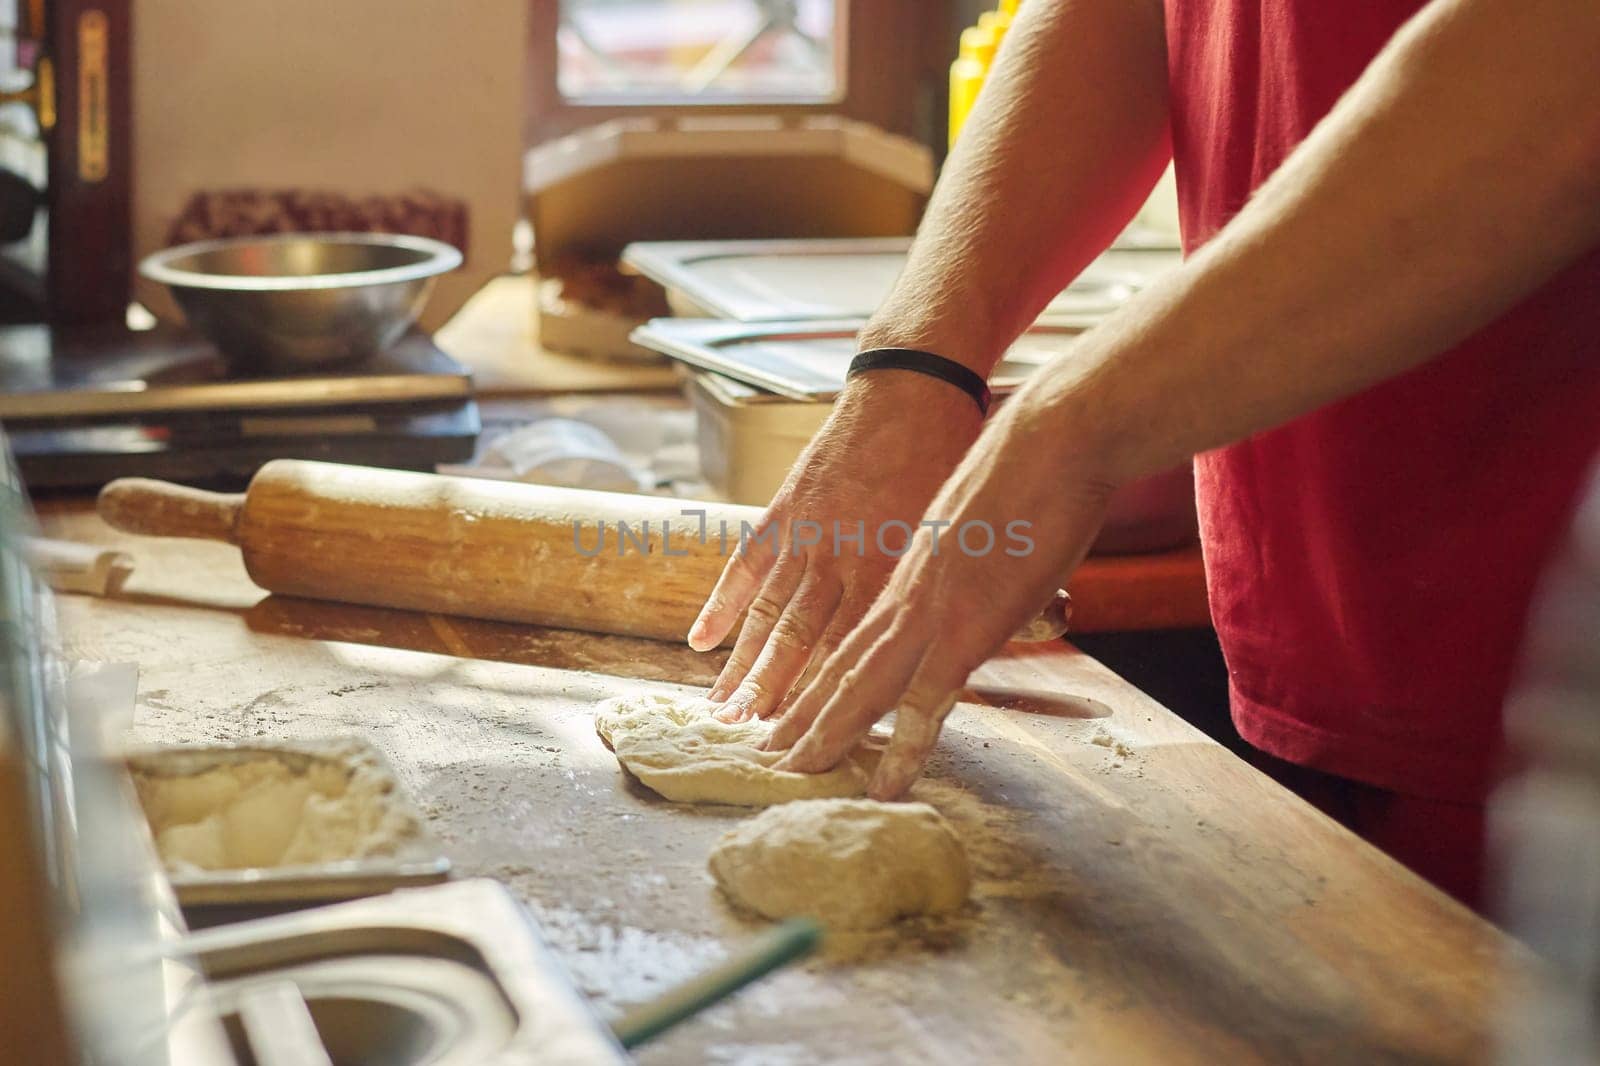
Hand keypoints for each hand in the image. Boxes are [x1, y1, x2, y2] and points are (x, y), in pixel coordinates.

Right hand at [688, 371, 983, 723]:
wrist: (914, 388)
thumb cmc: (956, 459)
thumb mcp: (972, 528)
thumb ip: (964, 585)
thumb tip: (994, 633)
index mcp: (895, 572)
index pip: (858, 655)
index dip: (834, 705)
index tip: (814, 747)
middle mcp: (845, 561)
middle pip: (802, 648)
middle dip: (777, 703)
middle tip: (754, 750)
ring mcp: (808, 535)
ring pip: (769, 615)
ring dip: (745, 669)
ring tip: (723, 715)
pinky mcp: (785, 509)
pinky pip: (745, 566)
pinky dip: (722, 605)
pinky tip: (701, 644)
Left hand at [765, 385, 1118, 798]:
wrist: (1048, 438)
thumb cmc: (1027, 468)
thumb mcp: (976, 516)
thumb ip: (962, 554)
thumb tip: (969, 571)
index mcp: (903, 567)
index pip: (846, 630)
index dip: (815, 669)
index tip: (789, 700)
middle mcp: (900, 591)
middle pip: (833, 660)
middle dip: (797, 710)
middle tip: (764, 753)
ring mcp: (926, 609)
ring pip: (857, 683)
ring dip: (823, 732)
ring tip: (789, 771)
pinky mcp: (964, 626)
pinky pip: (924, 701)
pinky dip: (903, 747)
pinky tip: (884, 785)